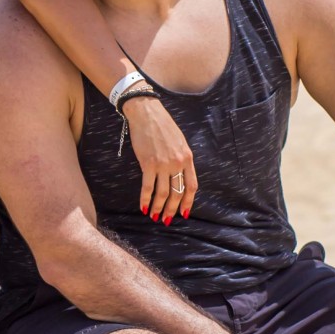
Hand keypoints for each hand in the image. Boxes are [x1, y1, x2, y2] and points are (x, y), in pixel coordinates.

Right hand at [120, 94, 195, 222]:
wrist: (146, 113)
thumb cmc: (162, 125)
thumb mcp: (179, 141)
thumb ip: (181, 158)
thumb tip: (178, 175)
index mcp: (187, 158)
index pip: (191, 186)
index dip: (187, 202)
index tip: (183, 213)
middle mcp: (177, 163)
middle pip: (177, 193)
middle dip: (172, 209)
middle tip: (167, 220)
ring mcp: (163, 164)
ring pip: (163, 193)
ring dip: (158, 207)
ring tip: (154, 216)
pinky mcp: (148, 163)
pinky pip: (147, 186)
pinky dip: (145, 199)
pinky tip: (143, 207)